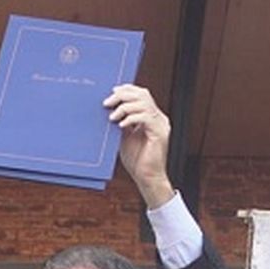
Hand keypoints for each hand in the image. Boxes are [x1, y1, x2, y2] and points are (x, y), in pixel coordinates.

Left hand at [104, 84, 171, 206]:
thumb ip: (122, 121)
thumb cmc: (137, 160)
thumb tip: (110, 108)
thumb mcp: (125, 136)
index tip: (112, 92)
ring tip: (112, 117)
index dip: (127, 89)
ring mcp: (161, 125)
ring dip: (124, 107)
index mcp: (152, 116)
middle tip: (107, 102)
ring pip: (144, 104)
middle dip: (123, 96)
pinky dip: (131, 118)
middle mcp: (159, 118)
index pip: (142, 94)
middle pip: (143, 95)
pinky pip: (146, 118)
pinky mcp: (160, 133)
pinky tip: (121, 125)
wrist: (146, 178)